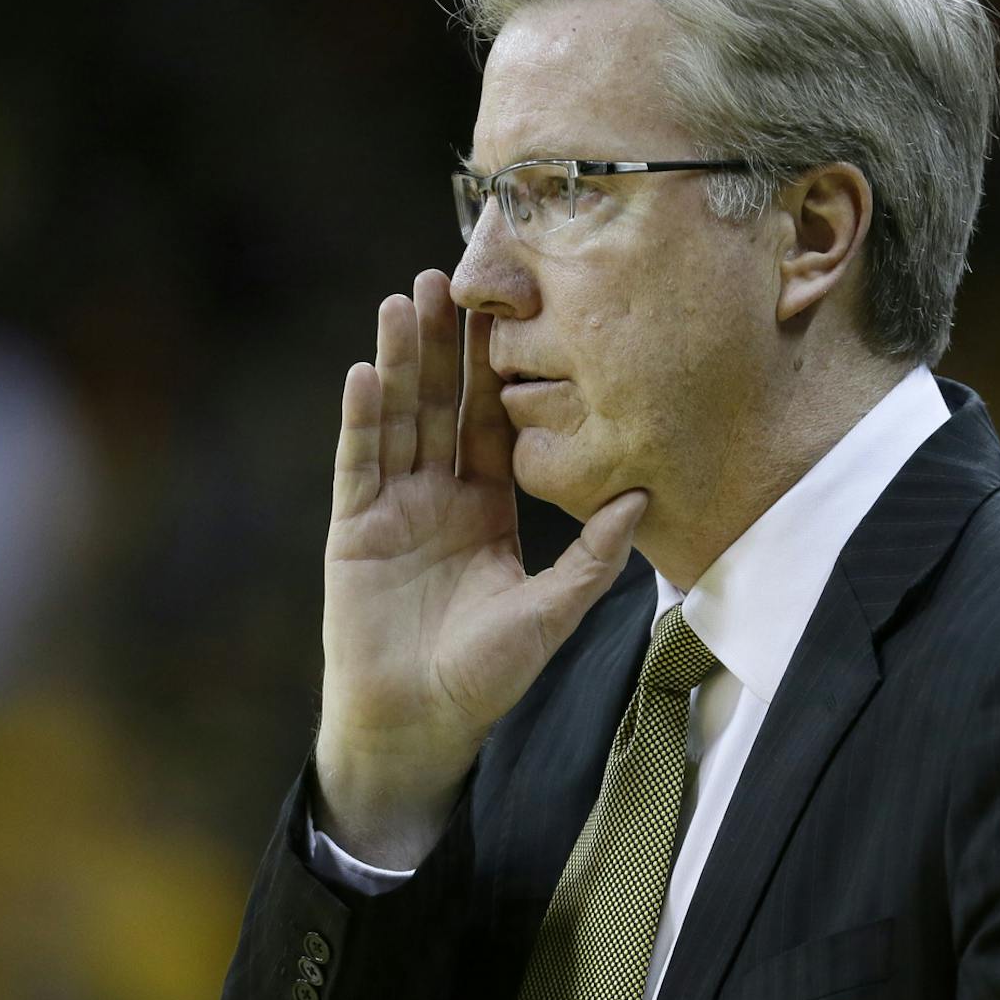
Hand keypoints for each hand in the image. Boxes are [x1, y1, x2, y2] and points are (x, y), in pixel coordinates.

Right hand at [314, 269, 647, 865]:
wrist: (419, 726)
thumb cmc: (486, 677)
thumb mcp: (551, 612)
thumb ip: (592, 556)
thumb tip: (645, 496)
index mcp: (489, 505)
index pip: (493, 420)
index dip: (498, 366)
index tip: (511, 307)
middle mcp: (439, 495)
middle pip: (441, 403)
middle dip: (445, 342)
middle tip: (451, 273)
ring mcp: (392, 509)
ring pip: (398, 419)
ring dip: (400, 360)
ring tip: (405, 298)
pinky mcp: (353, 530)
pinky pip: (359, 464)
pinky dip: (362, 419)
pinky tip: (364, 371)